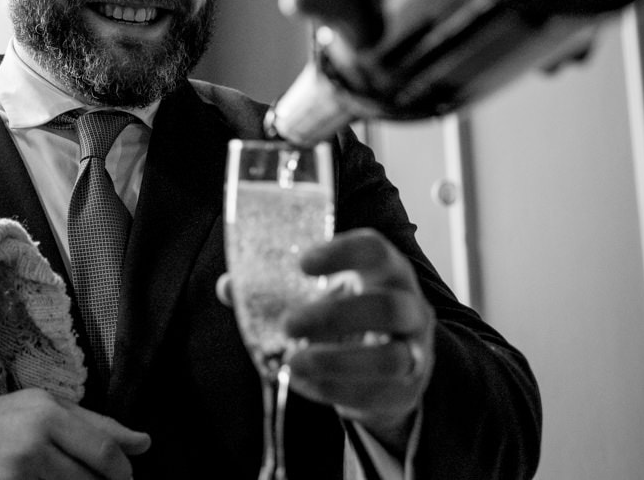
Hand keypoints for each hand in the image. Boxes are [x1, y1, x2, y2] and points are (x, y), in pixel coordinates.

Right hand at [0, 388, 150, 479]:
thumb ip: (98, 425)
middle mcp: (32, 442)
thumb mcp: (50, 408)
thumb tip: (144, 443)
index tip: (126, 478)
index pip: (104, 451)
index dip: (123, 472)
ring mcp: (17, 473)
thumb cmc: (7, 420)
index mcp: (47, 414)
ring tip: (63, 478)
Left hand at [277, 229, 434, 453]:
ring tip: (294, 363)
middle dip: (335, 316)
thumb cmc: (346, 315)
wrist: (386, 364)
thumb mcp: (318, 294)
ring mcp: (415, 350)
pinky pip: (378, 393)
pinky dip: (337, 391)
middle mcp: (409, 305)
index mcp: (385, 270)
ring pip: (390, 358)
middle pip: (387, 307)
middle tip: (288, 324)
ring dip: (337, 362)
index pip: (375, 250)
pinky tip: (305, 384)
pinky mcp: (407, 388)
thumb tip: (228, 287)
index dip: (342, 253)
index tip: (302, 264)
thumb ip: (275, 290)